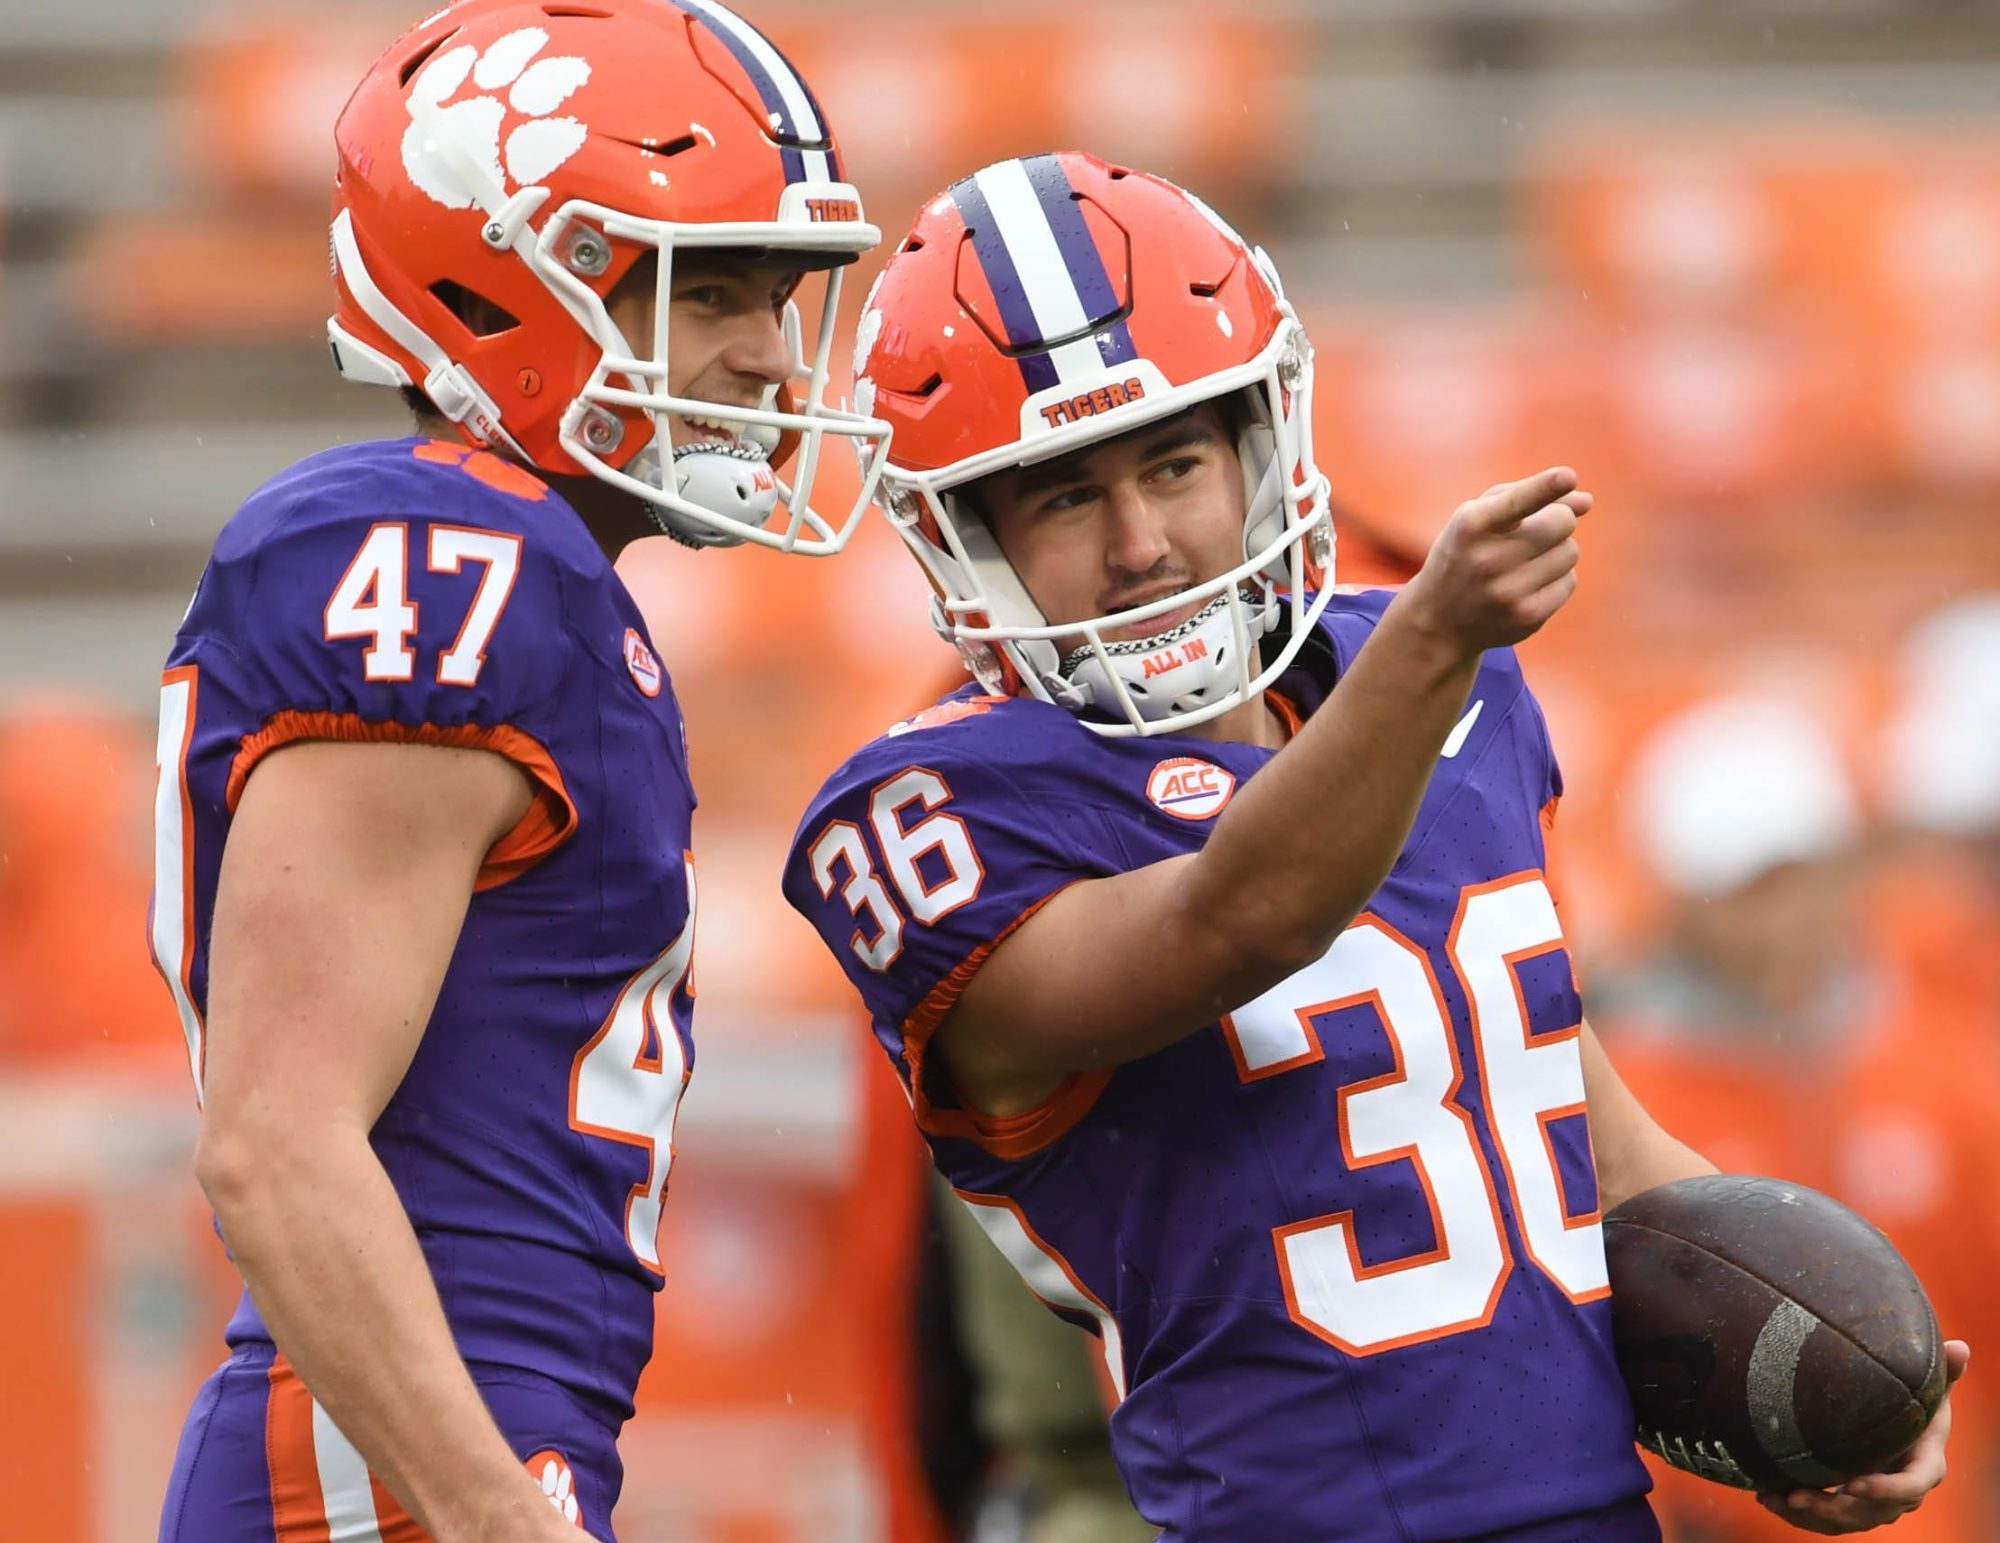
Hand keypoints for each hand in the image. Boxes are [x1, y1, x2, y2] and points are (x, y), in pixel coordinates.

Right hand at [1400, 467, 1591, 653]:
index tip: (1569, 476)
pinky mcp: (1527, 618)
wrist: (1439, 620)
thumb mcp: (1479, 517)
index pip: (1517, 501)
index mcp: (1471, 526)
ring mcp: (1508, 592)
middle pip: (1562, 522)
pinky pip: (1569, 582)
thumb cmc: (1465, 553)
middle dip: (1560, 519)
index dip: (1546, 487)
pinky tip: (1529, 586)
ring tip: (1526, 561)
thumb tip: (1586, 501)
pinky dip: (1556, 579)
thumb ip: (1528, 496)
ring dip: (1557, 551)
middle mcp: (1488, 560)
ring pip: (1570, 552)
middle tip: (1540, 528)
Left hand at [1754, 1339, 1969, 1533]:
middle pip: (1870, 1513)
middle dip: (1834, 1508)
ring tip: (1777, 1498)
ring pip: (1844, 1521)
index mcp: (1924, 1466)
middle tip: (1799, 1496)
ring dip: (1810, 1515)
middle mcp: (1901, 1493)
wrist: (1894, 1421)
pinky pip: (1824, 1519)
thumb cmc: (1911, 1399)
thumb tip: (1960, 1346)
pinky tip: (1768, 1496)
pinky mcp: (1849, 1505)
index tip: (1854, 1482)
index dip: (1886, 1490)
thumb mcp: (1926, 1385)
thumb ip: (1943, 1370)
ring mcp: (1874, 1504)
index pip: (1911, 1487)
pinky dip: (1797, 1514)